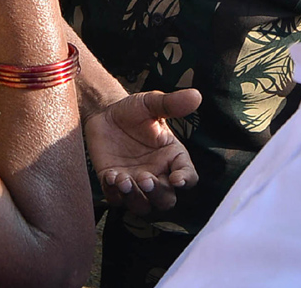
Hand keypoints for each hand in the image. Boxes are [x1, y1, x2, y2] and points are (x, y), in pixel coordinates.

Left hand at [84, 90, 201, 215]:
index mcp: (172, 158)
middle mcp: (157, 174)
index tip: (177, 179)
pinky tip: (110, 176)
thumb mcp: (151, 103)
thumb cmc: (133, 110)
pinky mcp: (115, 185)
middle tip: (145, 178)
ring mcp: (136, 183)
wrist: (104, 113)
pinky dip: (114, 194)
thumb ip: (171, 103)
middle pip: (166, 199)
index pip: (188, 176)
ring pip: (142, 205)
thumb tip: (196, 96)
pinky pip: (117, 200)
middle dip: (157, 193)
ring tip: (123, 179)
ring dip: (134, 197)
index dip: (185, 180)